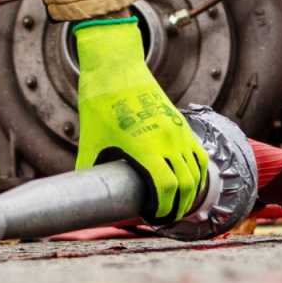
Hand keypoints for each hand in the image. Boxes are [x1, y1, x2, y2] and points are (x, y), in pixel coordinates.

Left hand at [74, 17, 207, 221]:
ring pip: (197, 172)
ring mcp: (178, 131)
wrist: (115, 66)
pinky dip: (198, 173)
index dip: (163, 208)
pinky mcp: (181, 122)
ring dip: (192, 192)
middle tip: (165, 216)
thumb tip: (82, 185)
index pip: (166, 189)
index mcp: (146, 147)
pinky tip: (189, 181)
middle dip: (178, 206)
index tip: (154, 216)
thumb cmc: (101, 100)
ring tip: (178, 203)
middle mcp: (168, 141)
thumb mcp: (92, 136)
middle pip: (187, 185)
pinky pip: (199, 154)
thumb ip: (89, 164)